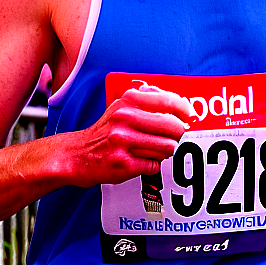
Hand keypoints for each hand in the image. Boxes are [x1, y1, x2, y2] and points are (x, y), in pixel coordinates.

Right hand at [73, 84, 193, 186]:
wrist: (76, 155)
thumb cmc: (105, 131)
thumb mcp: (121, 106)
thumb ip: (148, 99)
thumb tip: (180, 102)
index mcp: (128, 102)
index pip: (169, 102)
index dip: (185, 111)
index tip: (189, 117)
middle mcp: (125, 120)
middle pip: (174, 127)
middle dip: (177, 135)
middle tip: (171, 137)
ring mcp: (123, 142)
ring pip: (168, 148)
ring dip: (165, 151)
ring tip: (153, 150)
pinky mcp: (123, 164)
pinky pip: (155, 165)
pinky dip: (152, 165)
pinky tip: (141, 160)